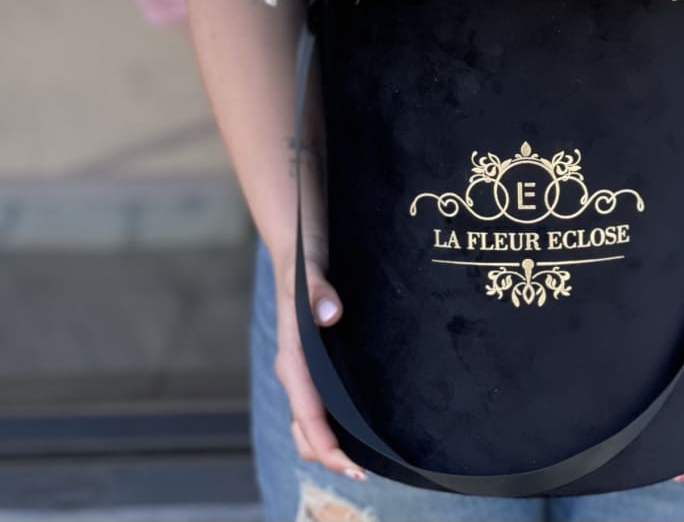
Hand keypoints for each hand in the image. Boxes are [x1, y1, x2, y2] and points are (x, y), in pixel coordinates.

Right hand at [271, 223, 367, 480]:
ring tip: (366, 455)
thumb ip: (317, 290)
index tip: (355, 470)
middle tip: (367, 470)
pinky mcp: (314, 356)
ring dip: (330, 441)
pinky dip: (334, 420)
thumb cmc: (303, 254)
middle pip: (305, 429)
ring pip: (310, 419)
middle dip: (330, 455)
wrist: (296, 237)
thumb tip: (330, 314)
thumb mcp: (310, 267)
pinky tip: (361, 419)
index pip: (307, 415)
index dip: (328, 447)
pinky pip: (320, 399)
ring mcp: (303, 363)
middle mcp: (295, 366)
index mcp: (292, 355)